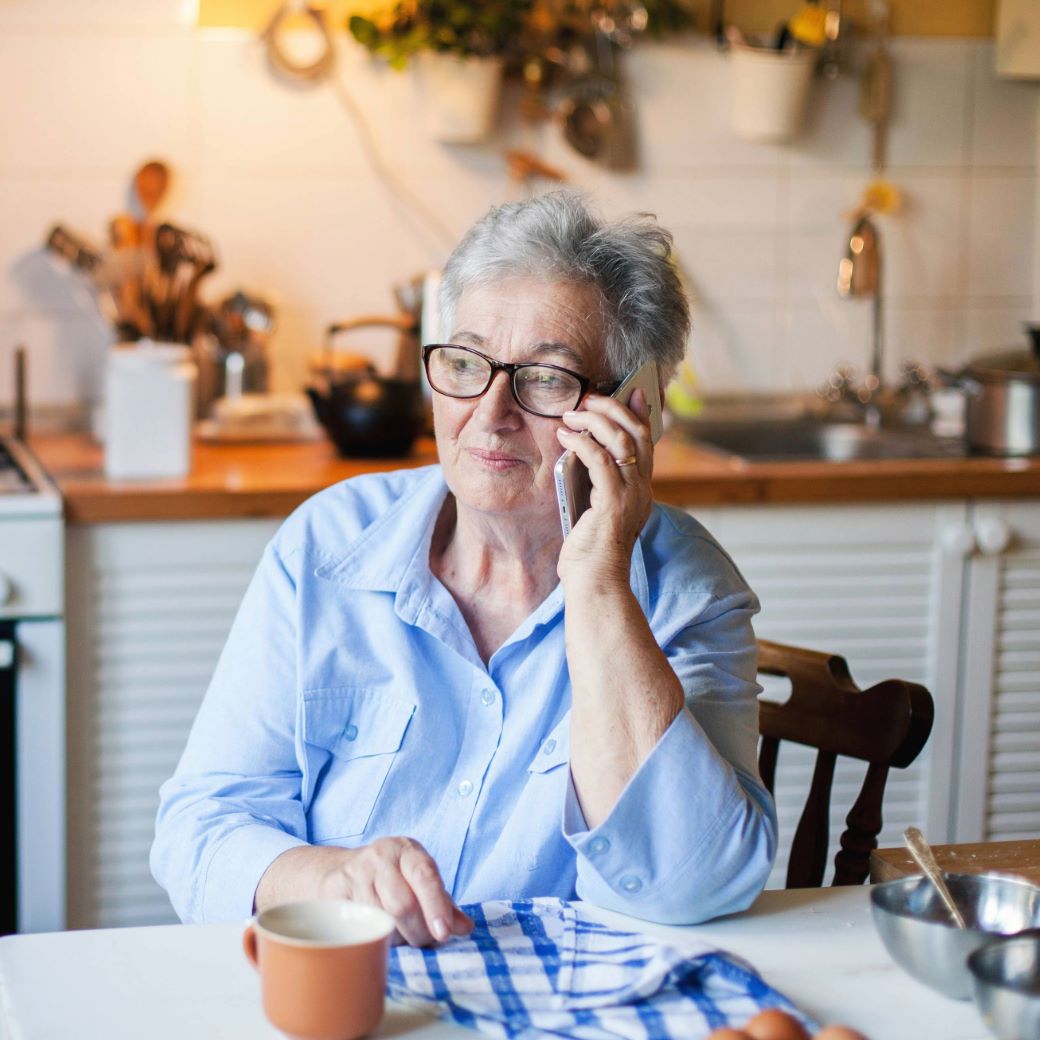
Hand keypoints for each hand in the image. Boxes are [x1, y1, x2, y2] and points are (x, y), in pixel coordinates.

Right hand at [257, 839, 473, 946]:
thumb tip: (465, 928)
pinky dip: (371, 937)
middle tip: (424, 941)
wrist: (343, 869)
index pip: (425, 875)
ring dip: (395, 938)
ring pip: (379, 919)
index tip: (444, 933)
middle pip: (402, 905)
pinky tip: (374, 933)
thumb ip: (444, 904)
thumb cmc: (393, 878)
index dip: (436, 905)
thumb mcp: (420, 880)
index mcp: (407, 850)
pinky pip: (357, 925)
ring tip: (399, 934)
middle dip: (418, 931)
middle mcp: (380, 856)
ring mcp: (355, 872)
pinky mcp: (334, 890)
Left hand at [555, 388, 653, 585]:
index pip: (649, 442)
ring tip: (572, 415)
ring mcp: (630, 495)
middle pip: (638, 433)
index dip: (642, 413)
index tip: (633, 391)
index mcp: (641, 490)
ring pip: (621, 440)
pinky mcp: (612, 502)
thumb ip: (596, 484)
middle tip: (589, 398)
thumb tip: (579, 454)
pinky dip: (581, 442)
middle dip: (614, 408)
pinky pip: (599, 460)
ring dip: (594, 421)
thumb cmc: (590, 554)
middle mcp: (642, 489)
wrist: (595, 583)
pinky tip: (565, 437)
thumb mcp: (596, 511)